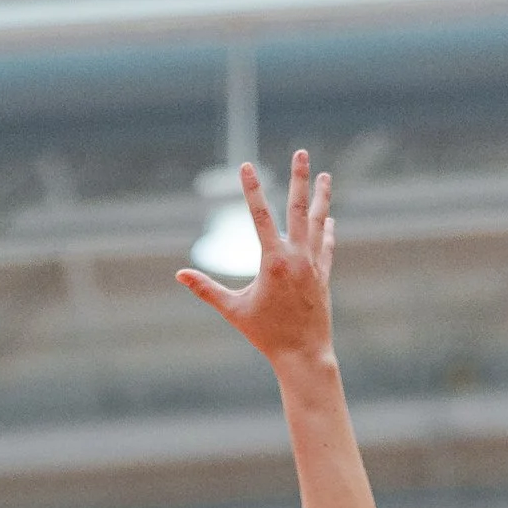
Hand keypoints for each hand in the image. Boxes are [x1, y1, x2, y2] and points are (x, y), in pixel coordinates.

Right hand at [177, 151, 334, 373]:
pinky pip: (326, 246)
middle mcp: (297, 257)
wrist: (304, 355)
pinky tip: (328, 218)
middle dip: (299, 178)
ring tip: (325, 175)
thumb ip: (207, 289)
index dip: (252, 190)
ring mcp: (313, 265)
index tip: (246, 166)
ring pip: (318, 222)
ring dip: (321, 197)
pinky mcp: (323, 276)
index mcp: (274, 261)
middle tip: (302, 152)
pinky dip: (326, 230)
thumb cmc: (266, 335)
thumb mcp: (233, 310)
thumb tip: (179, 275)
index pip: (261, 216)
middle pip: (298, 208)